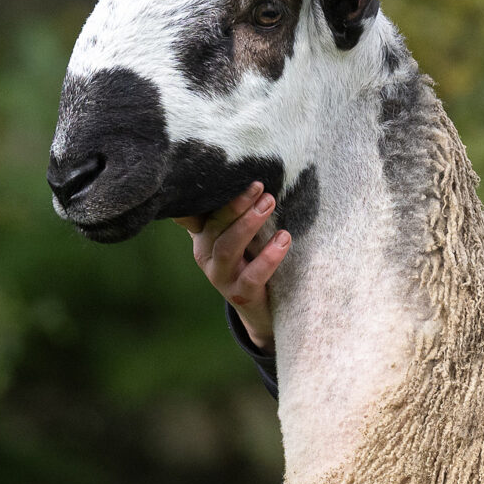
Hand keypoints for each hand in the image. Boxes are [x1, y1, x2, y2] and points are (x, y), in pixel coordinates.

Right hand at [175, 184, 288, 347]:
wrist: (262, 311)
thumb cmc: (252, 263)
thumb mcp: (241, 237)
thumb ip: (238, 213)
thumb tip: (248, 175)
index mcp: (203, 238)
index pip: (199, 212)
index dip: (208, 195)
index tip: (226, 172)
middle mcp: (206, 256)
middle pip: (216, 226)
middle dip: (237, 204)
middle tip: (259, 186)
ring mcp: (220, 278)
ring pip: (228, 248)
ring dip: (249, 223)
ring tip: (269, 204)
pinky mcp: (240, 296)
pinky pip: (253, 276)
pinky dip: (269, 257)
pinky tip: (284, 238)